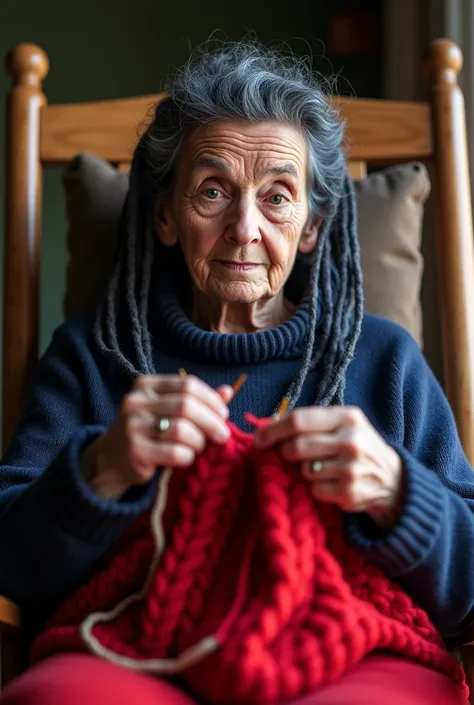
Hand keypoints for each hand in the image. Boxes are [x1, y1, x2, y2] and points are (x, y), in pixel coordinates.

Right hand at [81, 375, 232, 500]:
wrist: (111, 459)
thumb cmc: (147, 431)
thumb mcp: (167, 410)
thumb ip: (196, 400)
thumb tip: (228, 391)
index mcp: (146, 385)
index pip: (188, 384)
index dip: (211, 399)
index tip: (223, 414)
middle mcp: (137, 402)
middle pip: (187, 406)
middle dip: (211, 421)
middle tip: (222, 435)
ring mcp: (133, 426)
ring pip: (182, 430)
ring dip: (199, 441)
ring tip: (199, 447)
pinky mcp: (136, 451)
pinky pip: (175, 453)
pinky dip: (187, 457)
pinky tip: (185, 458)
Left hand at [254, 406, 403, 527]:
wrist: (392, 479)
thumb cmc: (357, 447)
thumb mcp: (342, 425)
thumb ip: (310, 422)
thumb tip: (266, 423)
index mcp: (347, 417)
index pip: (298, 420)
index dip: (273, 430)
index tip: (258, 439)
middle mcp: (351, 440)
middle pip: (297, 447)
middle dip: (285, 453)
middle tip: (287, 455)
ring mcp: (351, 468)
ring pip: (304, 471)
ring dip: (304, 472)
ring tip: (320, 468)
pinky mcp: (349, 492)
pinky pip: (314, 490)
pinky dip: (316, 488)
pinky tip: (331, 483)